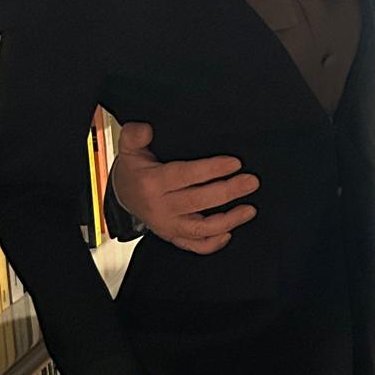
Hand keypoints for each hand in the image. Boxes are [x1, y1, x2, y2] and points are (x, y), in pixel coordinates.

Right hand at [112, 121, 259, 254]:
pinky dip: (213, 243)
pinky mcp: (173, 236)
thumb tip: (146, 128)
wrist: (123, 196)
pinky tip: (230, 232)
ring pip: (200, 228)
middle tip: (251, 182)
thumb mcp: (129, 148)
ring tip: (249, 209)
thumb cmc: (134, 170)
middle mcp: (160, 207)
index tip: (235, 163)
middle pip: (198, 202)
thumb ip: (134, 134)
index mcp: (151, 183)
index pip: (185, 175)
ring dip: (228, 220)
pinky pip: (195, 246)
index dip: (211, 169)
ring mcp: (167, 225)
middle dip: (228, 192)